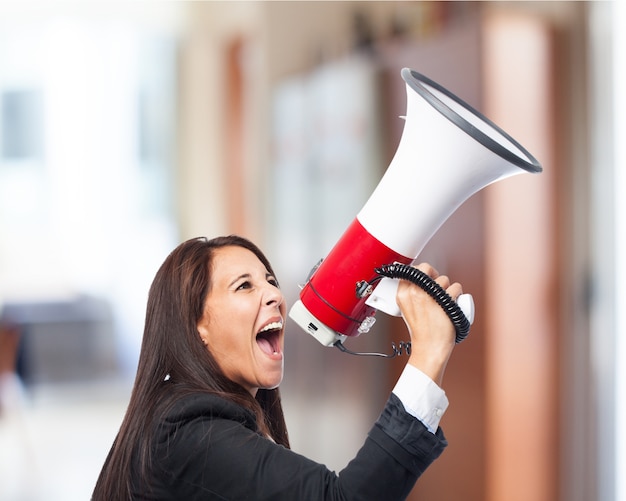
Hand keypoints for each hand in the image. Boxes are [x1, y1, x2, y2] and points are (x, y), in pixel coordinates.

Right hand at [395, 263, 462, 386]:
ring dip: (448, 287)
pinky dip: (458, 294)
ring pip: (444, 279)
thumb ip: (409, 293)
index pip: (411, 270)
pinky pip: (456, 287)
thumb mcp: (406, 309)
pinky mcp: (445, 300)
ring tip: (444, 301)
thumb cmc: (421, 330)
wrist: (429, 347)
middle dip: (434, 274)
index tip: (427, 278)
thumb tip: (420, 278)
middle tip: (438, 285)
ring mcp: (429, 295)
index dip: (422, 272)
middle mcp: (414, 292)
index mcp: (402, 294)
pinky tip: (453, 303)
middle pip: (427, 268)